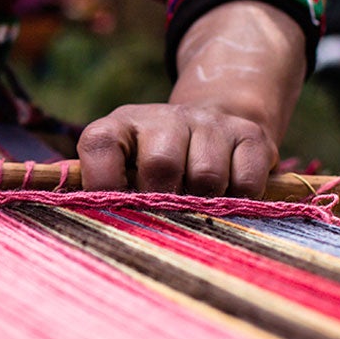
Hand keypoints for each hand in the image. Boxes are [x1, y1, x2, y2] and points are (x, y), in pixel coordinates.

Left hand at [78, 103, 276, 195]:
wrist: (212, 126)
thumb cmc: (152, 162)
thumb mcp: (120, 167)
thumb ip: (102, 188)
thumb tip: (90, 221)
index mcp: (119, 124)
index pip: (99, 145)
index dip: (103, 183)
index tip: (114, 208)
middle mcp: (163, 117)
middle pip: (161, 165)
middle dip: (162, 200)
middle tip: (165, 212)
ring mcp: (209, 123)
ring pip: (206, 177)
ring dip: (202, 203)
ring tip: (196, 203)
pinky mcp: (249, 136)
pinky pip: (246, 183)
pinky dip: (238, 201)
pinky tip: (227, 197)